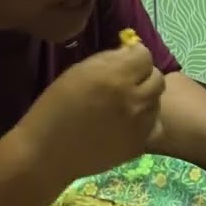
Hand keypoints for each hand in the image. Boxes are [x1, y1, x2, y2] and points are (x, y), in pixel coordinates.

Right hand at [19, 43, 164, 178]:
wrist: (47, 153)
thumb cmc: (55, 107)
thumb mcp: (77, 71)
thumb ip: (108, 59)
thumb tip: (128, 53)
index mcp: (116, 76)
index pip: (145, 55)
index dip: (134, 56)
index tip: (123, 62)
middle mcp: (134, 99)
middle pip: (157, 78)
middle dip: (143, 76)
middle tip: (125, 84)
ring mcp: (140, 125)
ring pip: (157, 102)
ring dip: (145, 99)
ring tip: (124, 106)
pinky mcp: (139, 146)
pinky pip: (153, 126)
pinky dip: (144, 122)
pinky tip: (126, 125)